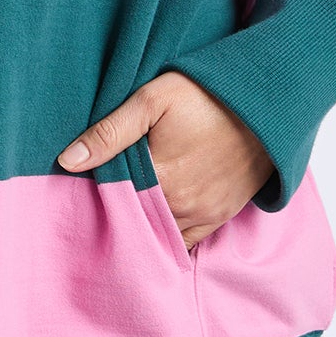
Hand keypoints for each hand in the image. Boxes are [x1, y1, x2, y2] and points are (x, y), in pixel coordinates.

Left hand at [55, 71, 273, 250]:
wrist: (267, 102)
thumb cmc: (207, 94)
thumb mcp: (153, 99)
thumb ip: (110, 132)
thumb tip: (67, 161)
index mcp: (161, 179)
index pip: (113, 203)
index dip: (96, 198)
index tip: (79, 194)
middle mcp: (183, 206)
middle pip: (135, 224)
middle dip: (116, 219)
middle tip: (94, 210)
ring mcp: (205, 215)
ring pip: (160, 237)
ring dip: (142, 230)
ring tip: (122, 217)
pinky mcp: (221, 216)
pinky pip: (187, 242)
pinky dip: (168, 237)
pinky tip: (152, 226)